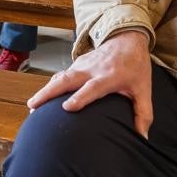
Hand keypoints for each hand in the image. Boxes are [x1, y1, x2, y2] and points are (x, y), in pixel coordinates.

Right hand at [26, 29, 153, 136]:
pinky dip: (50, 85)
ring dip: (45, 90)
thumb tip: (142, 137)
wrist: (127, 39)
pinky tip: (42, 97)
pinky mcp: (77, 64)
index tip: (66, 107)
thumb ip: (143, 113)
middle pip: (67, 80)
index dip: (80, 97)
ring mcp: (82, 65)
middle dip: (49, 92)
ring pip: (60, 77)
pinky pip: (61, 75)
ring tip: (32, 105)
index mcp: (109, 77)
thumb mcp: (144, 89)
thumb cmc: (135, 66)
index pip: (92, 88)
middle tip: (34, 106)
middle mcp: (91, 70)